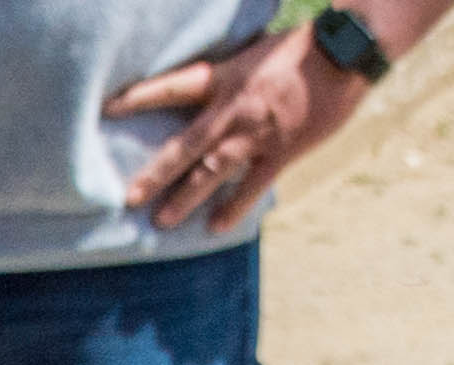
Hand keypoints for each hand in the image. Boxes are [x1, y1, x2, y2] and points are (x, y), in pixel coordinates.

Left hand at [113, 21, 357, 227]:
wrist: (346, 52)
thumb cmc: (301, 47)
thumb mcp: (254, 51)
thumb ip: (227, 70)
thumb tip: (202, 81)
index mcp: (224, 78)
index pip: (171, 87)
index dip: (139, 97)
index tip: (107, 109)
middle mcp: (232, 110)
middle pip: (184, 146)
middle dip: (155, 173)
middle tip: (128, 198)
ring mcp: (255, 135)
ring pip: (211, 173)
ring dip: (185, 198)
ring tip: (160, 221)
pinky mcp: (280, 152)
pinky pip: (252, 187)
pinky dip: (233, 209)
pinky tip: (215, 228)